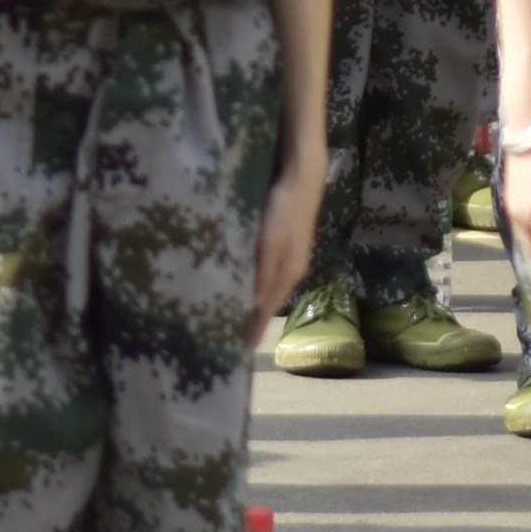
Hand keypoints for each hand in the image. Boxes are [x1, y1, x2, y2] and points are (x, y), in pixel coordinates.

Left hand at [246, 151, 328, 347]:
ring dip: (252, 303)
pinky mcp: (284, 245)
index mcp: (288, 274)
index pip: (267, 311)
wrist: (302, 179)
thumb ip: (263, 274)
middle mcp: (291, 271)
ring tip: (231, 314)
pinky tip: (241, 282)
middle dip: (251, 320)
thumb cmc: (283, 210)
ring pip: (267, 289)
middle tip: (228, 335)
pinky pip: (266, 274)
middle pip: (268, 303)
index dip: (255, 330)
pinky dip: (254, 285)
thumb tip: (253, 308)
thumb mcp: (270, 243)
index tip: (239, 352)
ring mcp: (289, 258)